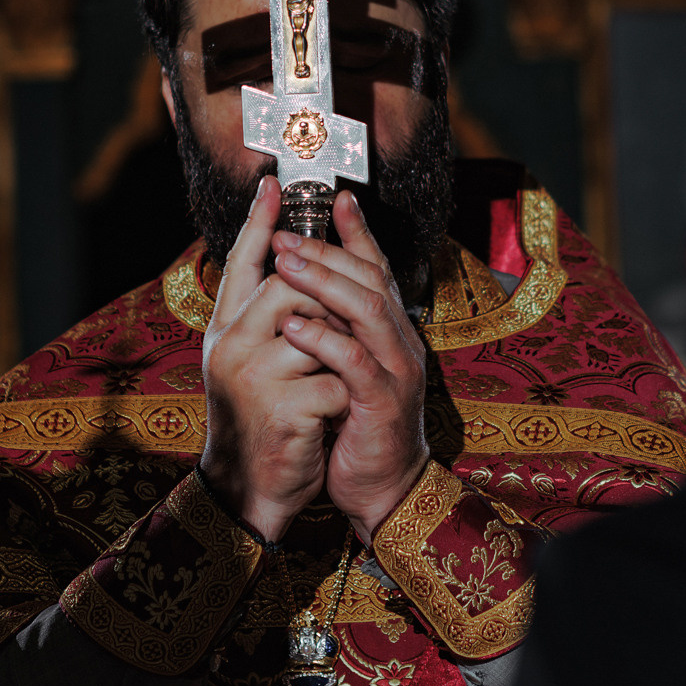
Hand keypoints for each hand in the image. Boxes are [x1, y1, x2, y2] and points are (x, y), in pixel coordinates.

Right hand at [199, 176, 351, 542]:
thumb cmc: (261, 421)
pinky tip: (336, 416)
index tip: (274, 182)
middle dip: (328, 298)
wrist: (247, 493)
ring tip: (338, 376)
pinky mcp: (283, 411)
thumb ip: (268, 317)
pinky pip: (336, 379)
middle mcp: (231, 346)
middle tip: (345, 322)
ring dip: (341, 353)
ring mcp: (253, 377)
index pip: (240, 261)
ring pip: (319, 331)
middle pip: (289, 285)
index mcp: (224, 330)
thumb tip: (297, 263)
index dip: (257, 221)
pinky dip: (346, 396)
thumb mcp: (254, 362)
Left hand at [273, 190, 429, 543]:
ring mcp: (397, 370)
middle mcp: (401, 342)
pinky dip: (325, 340)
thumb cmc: (356, 425)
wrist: (382, 489)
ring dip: (325, 282)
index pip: (376, 270)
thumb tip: (303, 287)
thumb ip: (335, 328)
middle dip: (328, 250)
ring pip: (368, 310)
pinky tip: (294, 325)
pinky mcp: (384, 403)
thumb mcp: (346, 368)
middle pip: (370, 280)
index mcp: (389, 331)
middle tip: (285, 232)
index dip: (358, 232)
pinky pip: (356, 362)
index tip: (335, 196)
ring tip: (285, 263)